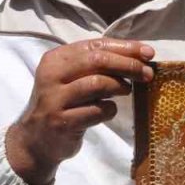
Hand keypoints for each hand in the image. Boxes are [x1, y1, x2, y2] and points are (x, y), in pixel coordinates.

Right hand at [6, 38, 154, 184]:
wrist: (36, 140)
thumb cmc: (63, 103)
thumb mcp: (72, 78)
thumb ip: (97, 65)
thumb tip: (139, 56)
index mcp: (56, 58)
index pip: (95, 44)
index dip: (125, 47)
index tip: (149, 53)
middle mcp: (52, 75)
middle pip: (98, 60)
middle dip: (128, 65)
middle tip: (147, 73)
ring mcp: (55, 99)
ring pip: (97, 83)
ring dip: (119, 86)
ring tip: (127, 91)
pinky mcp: (62, 122)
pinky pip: (96, 111)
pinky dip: (110, 109)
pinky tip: (109, 110)